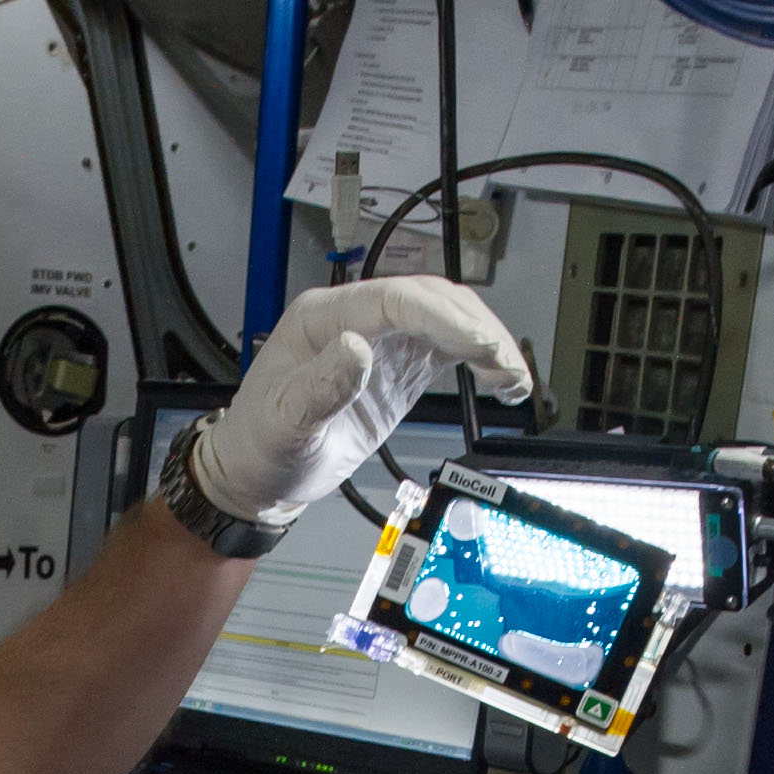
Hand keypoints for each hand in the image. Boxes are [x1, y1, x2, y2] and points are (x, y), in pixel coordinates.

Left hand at [185, 278, 534, 526]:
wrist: (259, 473)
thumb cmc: (258, 444)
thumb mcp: (282, 421)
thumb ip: (320, 386)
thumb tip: (357, 348)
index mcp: (322, 318)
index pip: (394, 300)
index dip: (440, 317)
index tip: (476, 343)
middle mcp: (355, 319)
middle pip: (429, 300)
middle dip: (474, 326)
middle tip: (506, 361)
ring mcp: (381, 342)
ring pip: (445, 320)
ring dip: (484, 341)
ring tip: (514, 375)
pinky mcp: (397, 368)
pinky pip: (447, 350)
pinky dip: (479, 360)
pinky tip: (503, 379)